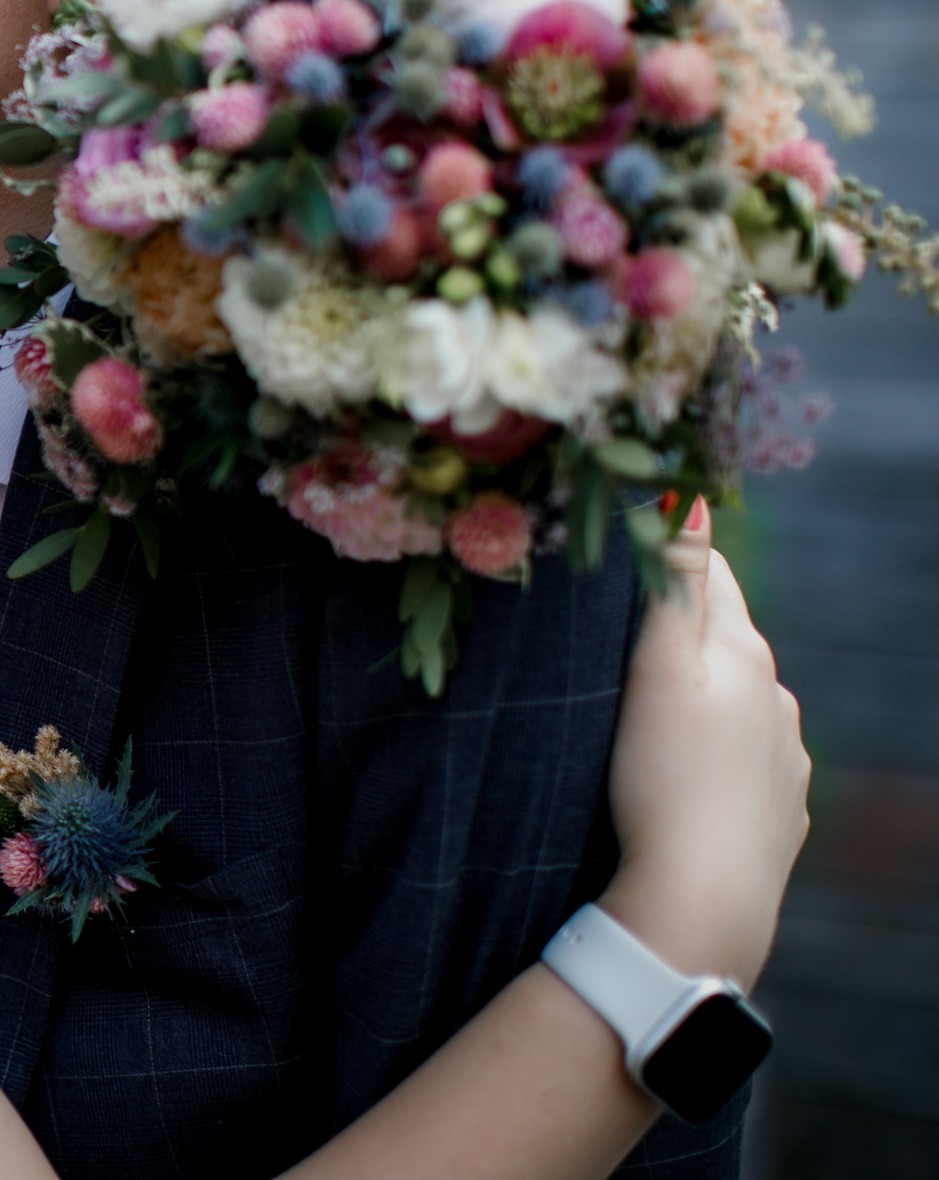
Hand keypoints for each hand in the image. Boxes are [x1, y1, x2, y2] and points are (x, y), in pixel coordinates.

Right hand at [600, 500, 809, 989]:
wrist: (700, 898)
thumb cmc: (663, 776)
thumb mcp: (659, 667)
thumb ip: (673, 582)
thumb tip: (691, 496)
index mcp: (745, 653)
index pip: (708, 573)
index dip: (663, 554)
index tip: (619, 551)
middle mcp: (777, 698)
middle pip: (722, 638)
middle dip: (676, 629)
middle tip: (611, 634)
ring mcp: (783, 757)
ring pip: (734, 702)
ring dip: (696, 695)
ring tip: (640, 713)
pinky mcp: (776, 810)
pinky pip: (741, 762)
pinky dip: (710, 754)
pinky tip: (679, 774)